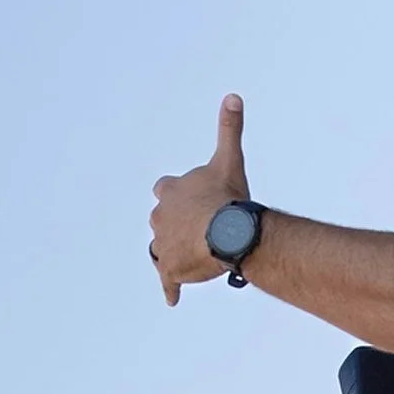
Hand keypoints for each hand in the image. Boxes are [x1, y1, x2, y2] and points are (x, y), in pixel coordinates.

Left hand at [150, 96, 249, 307]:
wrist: (226, 232)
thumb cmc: (227, 198)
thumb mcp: (228, 160)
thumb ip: (229, 129)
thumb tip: (233, 96)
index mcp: (169, 191)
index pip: (164, 190)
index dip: (177, 197)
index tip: (189, 202)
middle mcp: (160, 216)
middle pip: (162, 222)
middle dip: (176, 227)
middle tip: (198, 233)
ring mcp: (163, 244)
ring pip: (163, 251)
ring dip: (174, 254)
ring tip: (193, 258)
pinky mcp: (170, 269)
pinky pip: (167, 281)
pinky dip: (170, 288)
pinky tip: (172, 297)